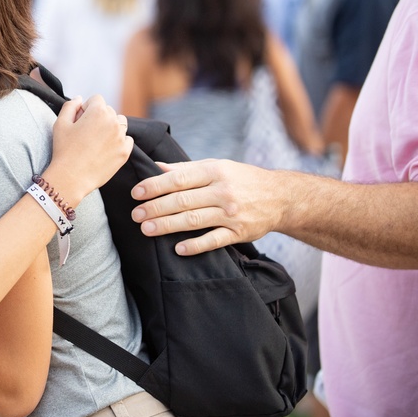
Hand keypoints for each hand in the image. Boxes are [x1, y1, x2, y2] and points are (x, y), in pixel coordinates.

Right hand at [44, 95, 132, 200]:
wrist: (71, 177)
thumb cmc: (64, 150)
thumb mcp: (60, 123)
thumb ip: (70, 106)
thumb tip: (80, 99)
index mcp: (98, 112)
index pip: (96, 99)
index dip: (86, 108)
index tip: (80, 120)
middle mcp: (113, 122)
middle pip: (109, 110)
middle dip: (98, 117)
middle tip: (85, 133)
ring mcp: (121, 137)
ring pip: (120, 123)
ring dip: (111, 127)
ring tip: (97, 140)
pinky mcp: (125, 152)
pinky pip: (127, 139)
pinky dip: (119, 141)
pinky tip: (105, 149)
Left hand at [131, 159, 288, 254]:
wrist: (281, 197)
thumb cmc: (241, 179)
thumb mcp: (217, 166)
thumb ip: (187, 169)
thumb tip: (156, 167)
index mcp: (214, 172)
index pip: (179, 179)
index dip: (156, 186)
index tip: (136, 193)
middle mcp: (222, 192)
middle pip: (183, 201)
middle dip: (156, 208)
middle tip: (136, 214)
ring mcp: (231, 213)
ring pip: (194, 220)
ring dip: (168, 226)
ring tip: (146, 229)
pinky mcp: (239, 232)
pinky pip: (214, 240)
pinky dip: (196, 245)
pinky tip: (178, 249)